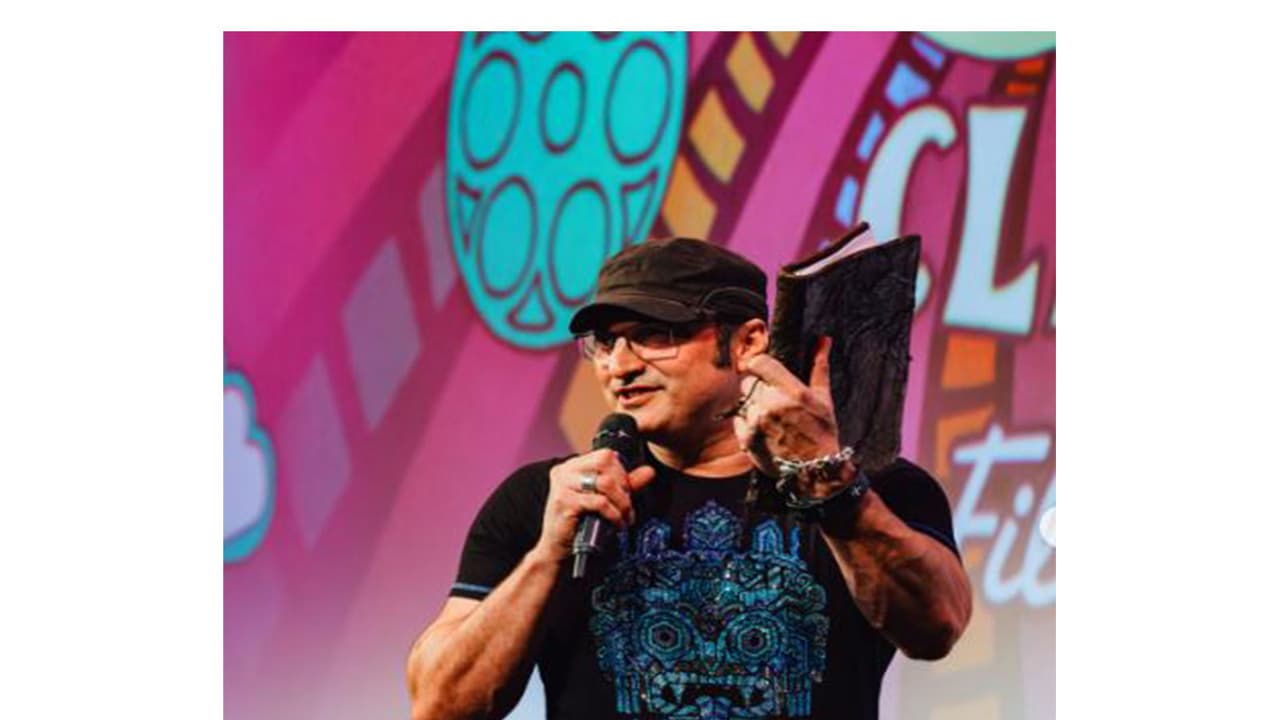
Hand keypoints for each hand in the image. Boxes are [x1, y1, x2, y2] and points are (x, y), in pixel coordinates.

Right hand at [534, 449, 656, 562]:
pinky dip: (614, 514)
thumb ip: (625, 484)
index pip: (605, 455)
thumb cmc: (580, 525)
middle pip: (605, 462)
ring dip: (622, 502)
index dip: (621, 472)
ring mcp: (562, 485)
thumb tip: (649, 471)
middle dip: (623, 485)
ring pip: (604, 482)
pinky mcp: (564, 502)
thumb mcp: (605, 500)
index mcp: (572, 466)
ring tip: (625, 516)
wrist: (558, 551)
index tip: (626, 492)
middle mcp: (565, 471)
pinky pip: (599, 502)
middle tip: (627, 505)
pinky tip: (616, 524)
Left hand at [732, 336, 849, 497]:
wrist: (816, 472)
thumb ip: (819, 366)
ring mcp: (757, 423)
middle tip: (772, 398)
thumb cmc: (823, 433)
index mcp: (791, 392)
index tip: (765, 372)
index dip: (760, 365)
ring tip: (770, 417)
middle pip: (748, 382)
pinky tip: (764, 429)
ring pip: (743, 401)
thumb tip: (823, 339)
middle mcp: (772, 405)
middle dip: (758, 387)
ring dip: (753, 405)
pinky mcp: (747, 439)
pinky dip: (747, 422)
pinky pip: (738, 420)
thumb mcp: (824, 398)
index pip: (759, 363)